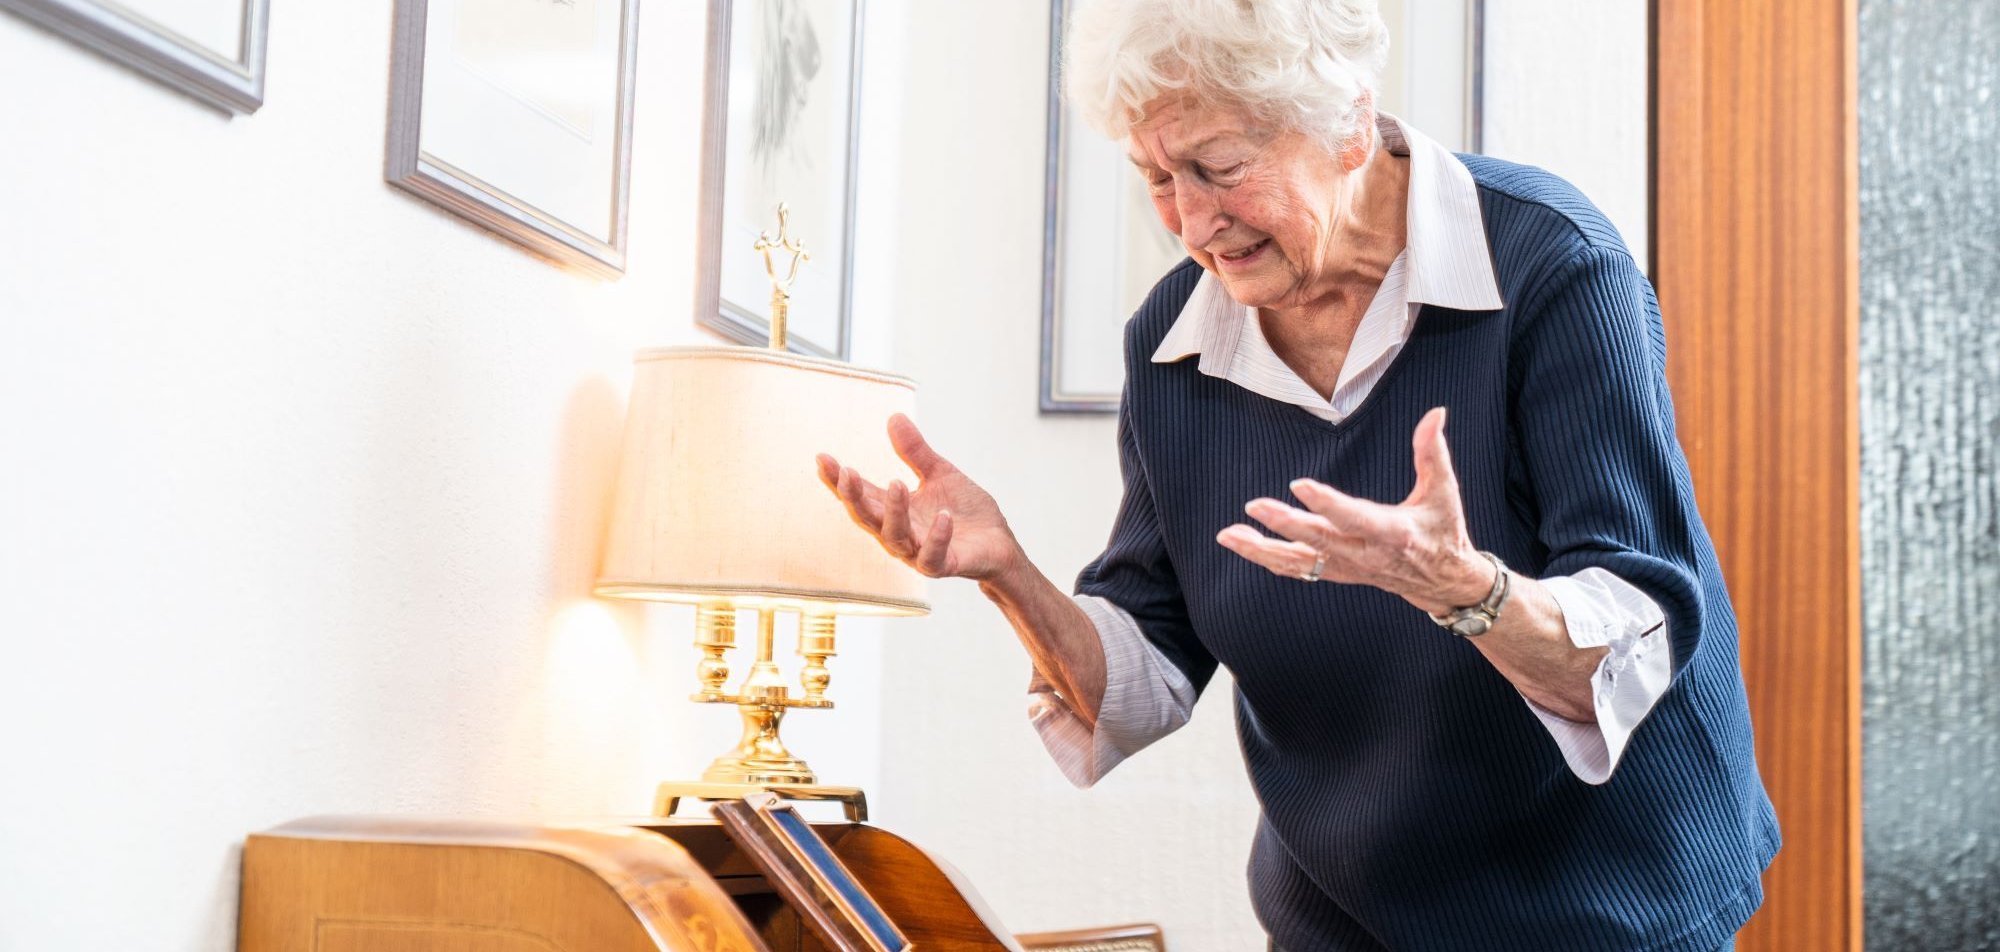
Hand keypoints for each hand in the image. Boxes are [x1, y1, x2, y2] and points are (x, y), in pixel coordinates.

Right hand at [818, 414, 1022, 580]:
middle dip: (854, 496)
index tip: (823, 457)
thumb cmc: (965, 511)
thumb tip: (894, 417)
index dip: (839, 479)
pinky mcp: (944, 565)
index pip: (861, 495)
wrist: (999, 542)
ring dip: (894, 512)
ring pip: (895, 537)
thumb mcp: (939, 473)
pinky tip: (943, 517)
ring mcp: (918, 552)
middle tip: (847, 472)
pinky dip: (936, 537)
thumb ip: (916, 452)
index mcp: (894, 511)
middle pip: (868, 517)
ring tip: (897, 484)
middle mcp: (899, 533)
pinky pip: (933, 556)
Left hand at [1216, 407, 1492, 614]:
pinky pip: (1297, 569)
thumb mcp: (1444, 492)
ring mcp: (1347, 567)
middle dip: (1285, 524)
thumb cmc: (1442, 529)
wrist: (1441, 580)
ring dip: (1262, 549)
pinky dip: (1267, 558)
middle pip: (1319, 540)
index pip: (1355, 518)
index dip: (1327, 503)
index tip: (1299, 484)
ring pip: (1299, 562)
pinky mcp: (1336, 573)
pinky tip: (1240, 543)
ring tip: (1227, 535)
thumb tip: (1436, 412)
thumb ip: (1432, 452)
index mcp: (1393, 532)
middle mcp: (1366, 554)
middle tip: (1253, 505)